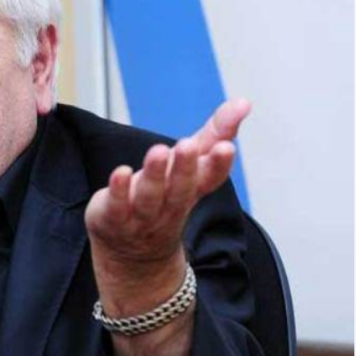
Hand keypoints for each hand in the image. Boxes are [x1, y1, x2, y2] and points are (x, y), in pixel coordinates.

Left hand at [85, 98, 250, 313]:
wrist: (133, 253)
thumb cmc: (166, 197)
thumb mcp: (191, 165)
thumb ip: (215, 133)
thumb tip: (243, 102)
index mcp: (191, 191)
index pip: (209, 179)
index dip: (218, 165)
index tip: (226, 146)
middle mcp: (169, 206)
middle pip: (179, 189)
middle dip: (184, 168)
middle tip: (187, 145)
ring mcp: (140, 216)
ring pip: (148, 198)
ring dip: (154, 176)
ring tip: (157, 152)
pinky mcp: (112, 218)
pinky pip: (116, 206)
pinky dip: (118, 190)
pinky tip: (121, 172)